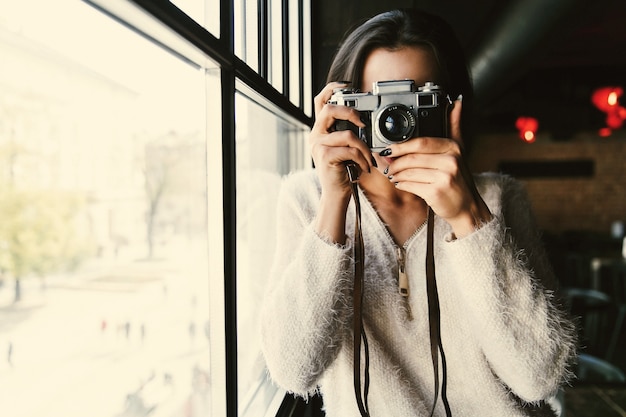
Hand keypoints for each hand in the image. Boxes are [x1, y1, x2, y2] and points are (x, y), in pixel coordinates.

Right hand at [310, 82, 375, 199]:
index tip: (347, 85)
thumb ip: (348, 133)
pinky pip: (350, 151)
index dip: (332, 89)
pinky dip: (362, 159)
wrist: (336, 193)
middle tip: (362, 123)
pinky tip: (364, 167)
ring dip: (364, 148)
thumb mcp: (345, 148)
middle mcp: (316, 135)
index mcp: (320, 130)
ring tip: (368, 159)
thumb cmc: (343, 171)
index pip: (320, 101)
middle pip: (328, 110)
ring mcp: (318, 146)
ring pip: (347, 135)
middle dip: (349, 112)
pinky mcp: (325, 157)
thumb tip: (364, 120)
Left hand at [382, 99, 491, 237]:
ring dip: (395, 173)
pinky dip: (401, 184)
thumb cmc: (458, 179)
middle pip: (412, 157)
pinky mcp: (436, 192)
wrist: (467, 207)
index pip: (421, 142)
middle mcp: (451, 161)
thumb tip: (457, 102)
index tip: (388, 148)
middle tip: (384, 162)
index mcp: (453, 148)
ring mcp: (445, 177)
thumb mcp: (460, 150)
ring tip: (391, 173)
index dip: (401, 146)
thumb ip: (454, 126)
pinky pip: (410, 185)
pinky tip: (399, 183)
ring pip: (409, 172)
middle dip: (394, 160)